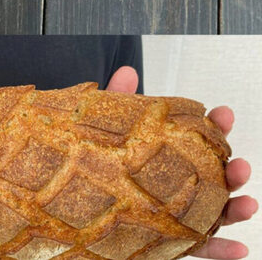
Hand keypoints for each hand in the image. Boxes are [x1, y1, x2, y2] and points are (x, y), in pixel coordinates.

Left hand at [107, 67, 257, 258]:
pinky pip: (197, 249)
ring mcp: (175, 214)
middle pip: (212, 178)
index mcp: (166, 155)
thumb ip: (117, 102)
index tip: (223, 114)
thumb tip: (128, 72)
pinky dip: (222, 250)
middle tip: (238, 163)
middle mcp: (176, 184)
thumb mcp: (103, 130)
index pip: (196, 139)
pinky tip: (239, 249)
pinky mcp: (167, 241)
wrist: (71, 202)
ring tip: (248, 203)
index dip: (214, 126)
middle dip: (232, 170)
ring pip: (213, 214)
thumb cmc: (91, 161)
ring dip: (235, 208)